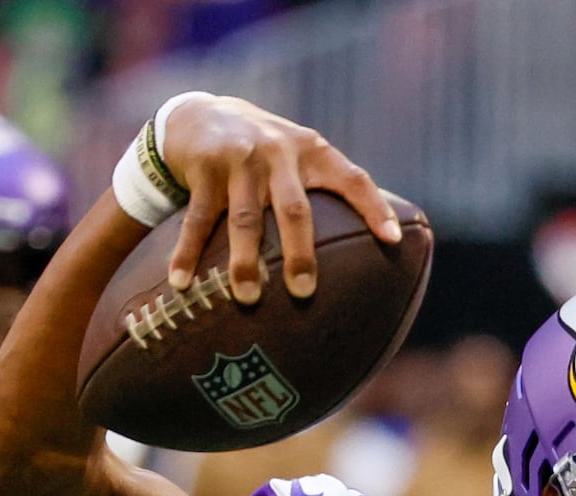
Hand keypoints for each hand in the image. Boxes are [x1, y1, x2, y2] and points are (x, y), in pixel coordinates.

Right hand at [150, 93, 404, 302]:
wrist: (201, 115)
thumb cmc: (266, 153)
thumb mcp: (299, 156)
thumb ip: (329, 188)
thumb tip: (382, 246)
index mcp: (312, 152)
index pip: (353, 179)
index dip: (374, 208)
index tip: (393, 240)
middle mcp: (279, 153)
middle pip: (294, 210)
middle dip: (300, 253)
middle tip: (304, 293)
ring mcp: (240, 160)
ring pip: (245, 219)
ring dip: (244, 262)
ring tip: (248, 298)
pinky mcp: (204, 168)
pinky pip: (197, 220)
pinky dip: (187, 253)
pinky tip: (182, 282)